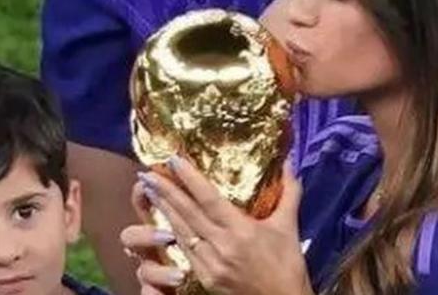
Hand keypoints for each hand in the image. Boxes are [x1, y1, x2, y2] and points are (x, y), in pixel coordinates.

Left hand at [131, 158, 310, 294]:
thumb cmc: (288, 265)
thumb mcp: (289, 228)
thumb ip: (289, 194)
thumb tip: (290, 163)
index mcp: (242, 231)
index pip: (209, 199)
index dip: (190, 179)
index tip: (173, 160)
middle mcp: (223, 245)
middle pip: (187, 213)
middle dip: (165, 191)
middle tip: (146, 173)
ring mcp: (211, 263)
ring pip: (181, 231)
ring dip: (163, 209)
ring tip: (149, 190)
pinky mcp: (205, 277)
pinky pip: (185, 250)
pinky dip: (174, 232)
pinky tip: (163, 219)